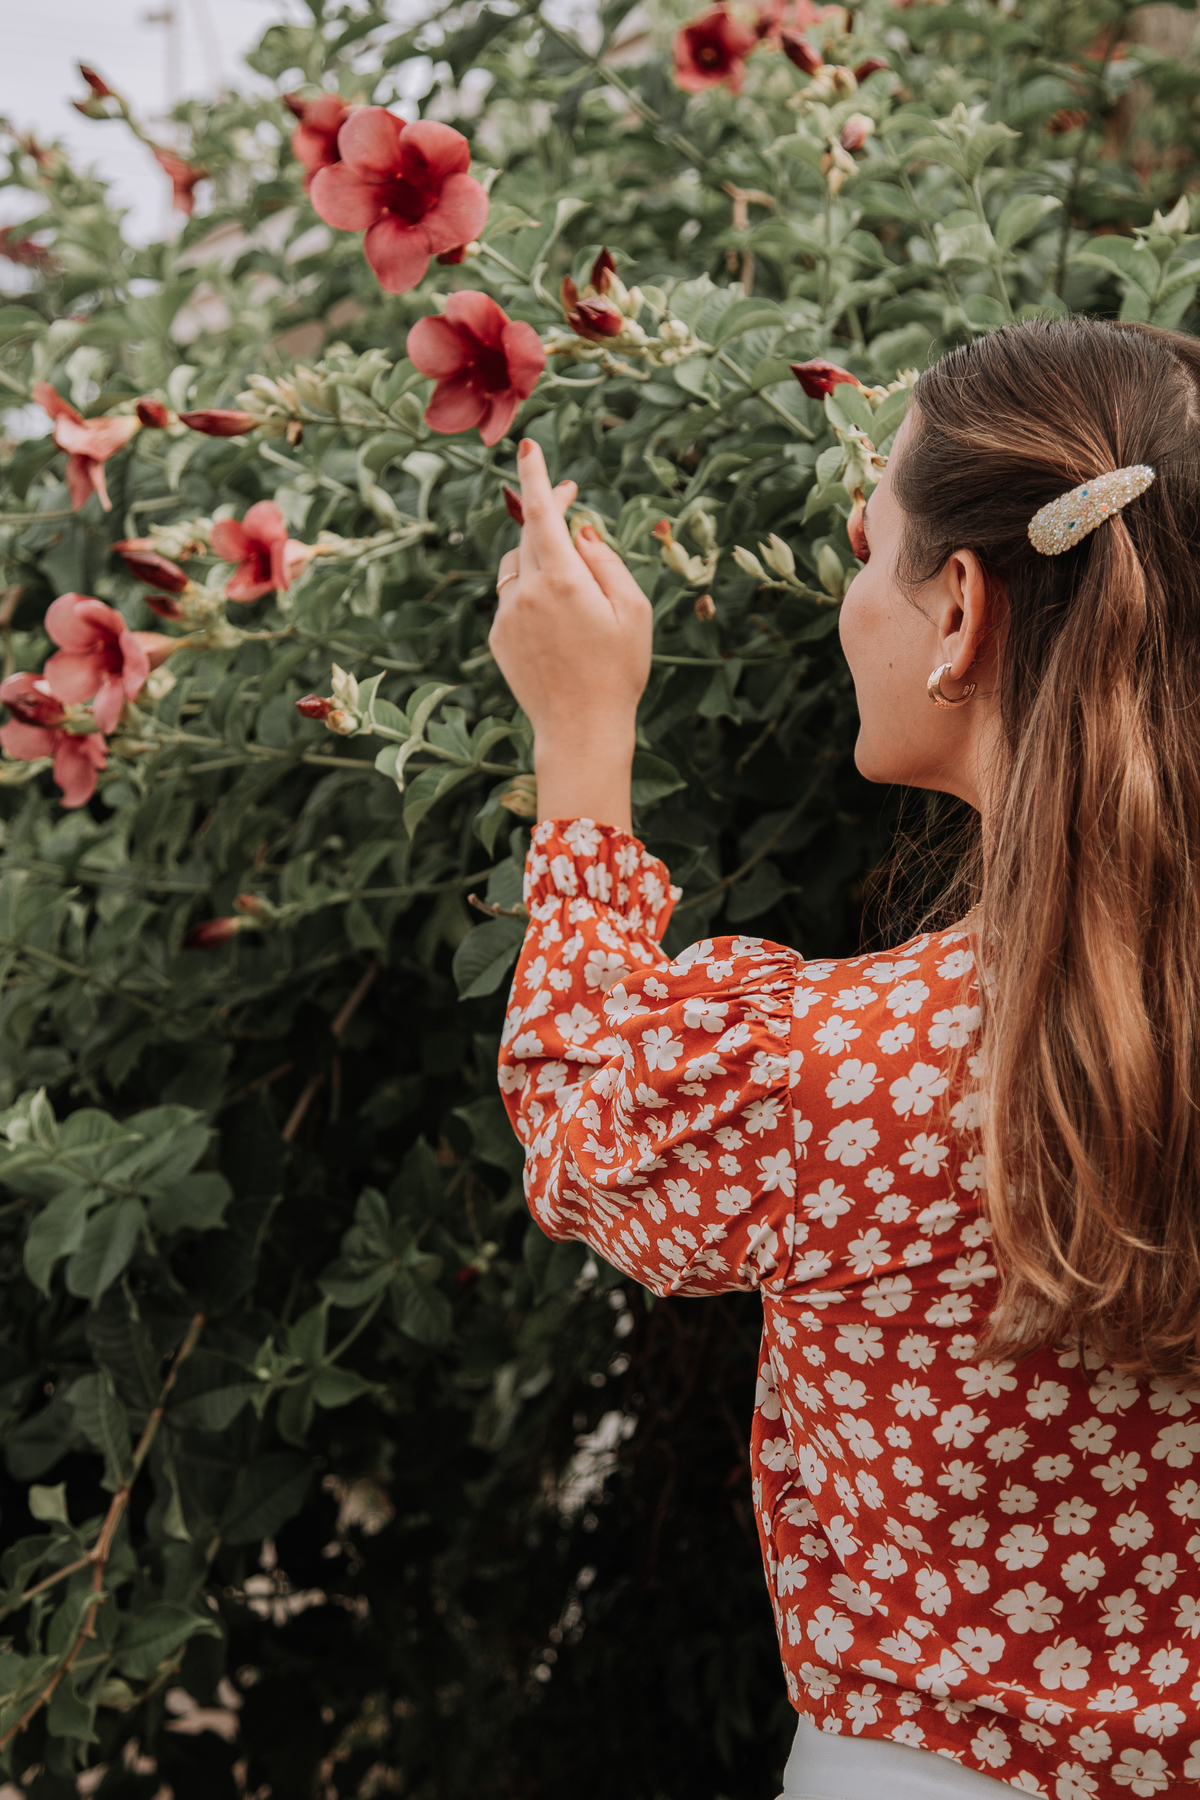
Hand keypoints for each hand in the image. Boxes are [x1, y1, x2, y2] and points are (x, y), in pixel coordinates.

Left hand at [489, 439, 652, 830]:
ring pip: (518, 566)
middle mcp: (526, 592)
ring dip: (540, 559)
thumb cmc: (618, 670)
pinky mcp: (498, 638)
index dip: (537, 477)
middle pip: (531, 536)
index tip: (528, 447)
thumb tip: (578, 531)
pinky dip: (531, 594)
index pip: (543, 513)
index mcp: (563, 580)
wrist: (580, 729)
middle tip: (570, 501)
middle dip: (548, 515)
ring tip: (573, 587)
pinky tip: (558, 626)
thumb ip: (605, 561)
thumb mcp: (632, 610)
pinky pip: (511, 598)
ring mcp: (507, 616)